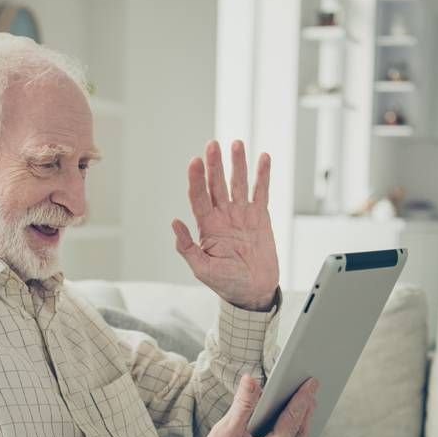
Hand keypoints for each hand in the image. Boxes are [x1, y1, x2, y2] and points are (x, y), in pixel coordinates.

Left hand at [172, 140, 279, 311]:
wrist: (254, 291)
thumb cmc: (226, 283)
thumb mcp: (202, 270)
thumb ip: (187, 248)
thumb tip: (174, 224)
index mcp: (207, 227)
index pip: (199, 197)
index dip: (196, 179)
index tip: (195, 162)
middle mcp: (222, 216)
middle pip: (217, 184)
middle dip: (214, 165)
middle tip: (212, 145)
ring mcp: (241, 214)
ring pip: (238, 183)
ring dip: (237, 164)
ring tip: (236, 144)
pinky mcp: (260, 216)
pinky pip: (261, 191)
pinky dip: (262, 175)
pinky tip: (262, 158)